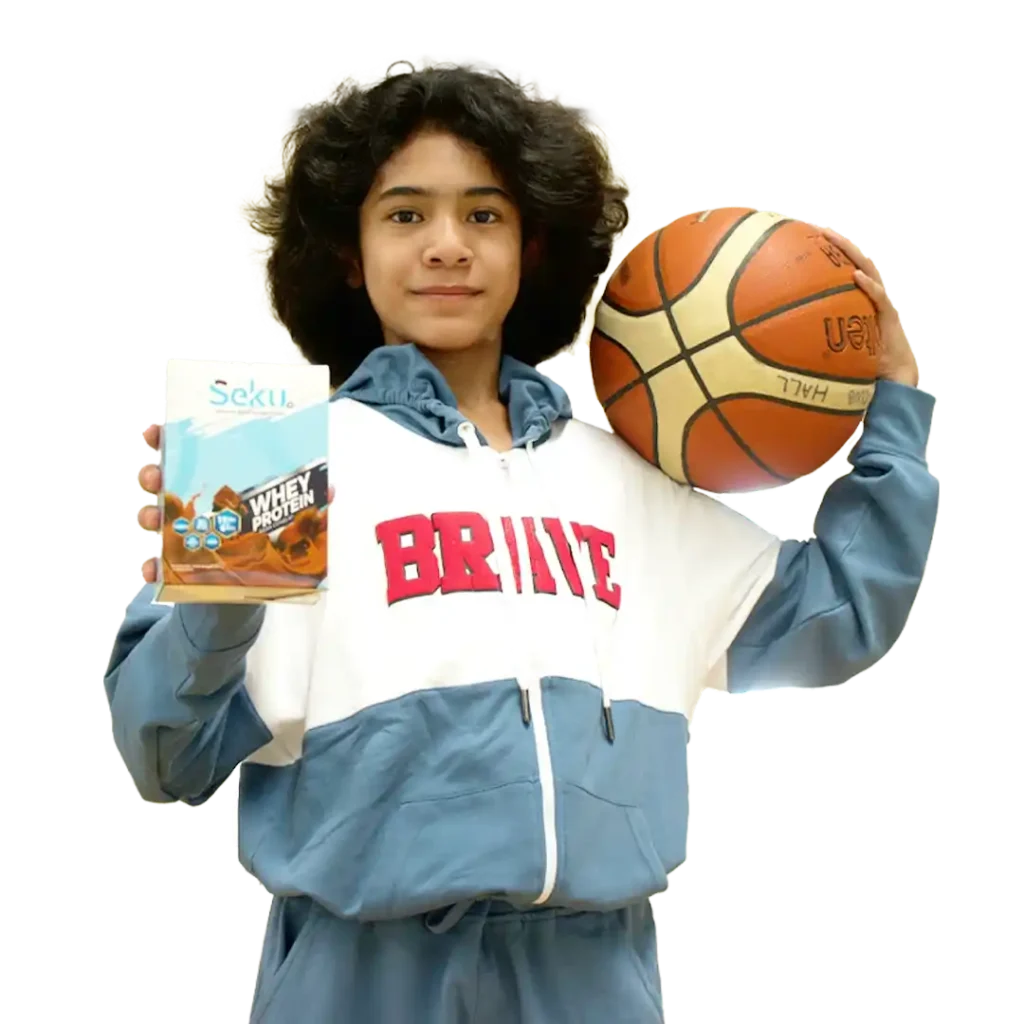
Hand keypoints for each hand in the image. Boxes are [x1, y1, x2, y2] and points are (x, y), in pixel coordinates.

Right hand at [135, 422, 334, 586]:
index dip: (165, 437)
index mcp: (212, 477)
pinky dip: (152, 568)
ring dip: (147, 517)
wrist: (258, 577)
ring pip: (152, 518)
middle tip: (155, 476)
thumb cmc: (268, 532)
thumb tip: (332, 490)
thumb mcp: (288, 512)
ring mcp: (179, 530)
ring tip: (151, 521)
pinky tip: (152, 571)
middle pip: (160, 480)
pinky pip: (158, 565)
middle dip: (152, 475)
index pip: (182, 449)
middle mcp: (188, 500)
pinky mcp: (178, 564)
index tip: (157, 430)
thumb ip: (305, 500)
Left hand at [819, 226, 919, 387]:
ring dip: (852, 254)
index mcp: (858, 299)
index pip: (844, 269)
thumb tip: (778, 343)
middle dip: (839, 244)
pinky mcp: (889, 316)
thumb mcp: (835, 347)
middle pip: (855, 261)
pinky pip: (879, 297)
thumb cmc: (862, 364)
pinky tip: (856, 276)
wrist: (892, 376)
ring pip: (869, 270)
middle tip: (818, 230)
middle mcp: (870, 295)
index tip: (808, 241)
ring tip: (834, 239)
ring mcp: (881, 304)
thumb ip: (814, 339)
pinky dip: (868, 285)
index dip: (830, 254)